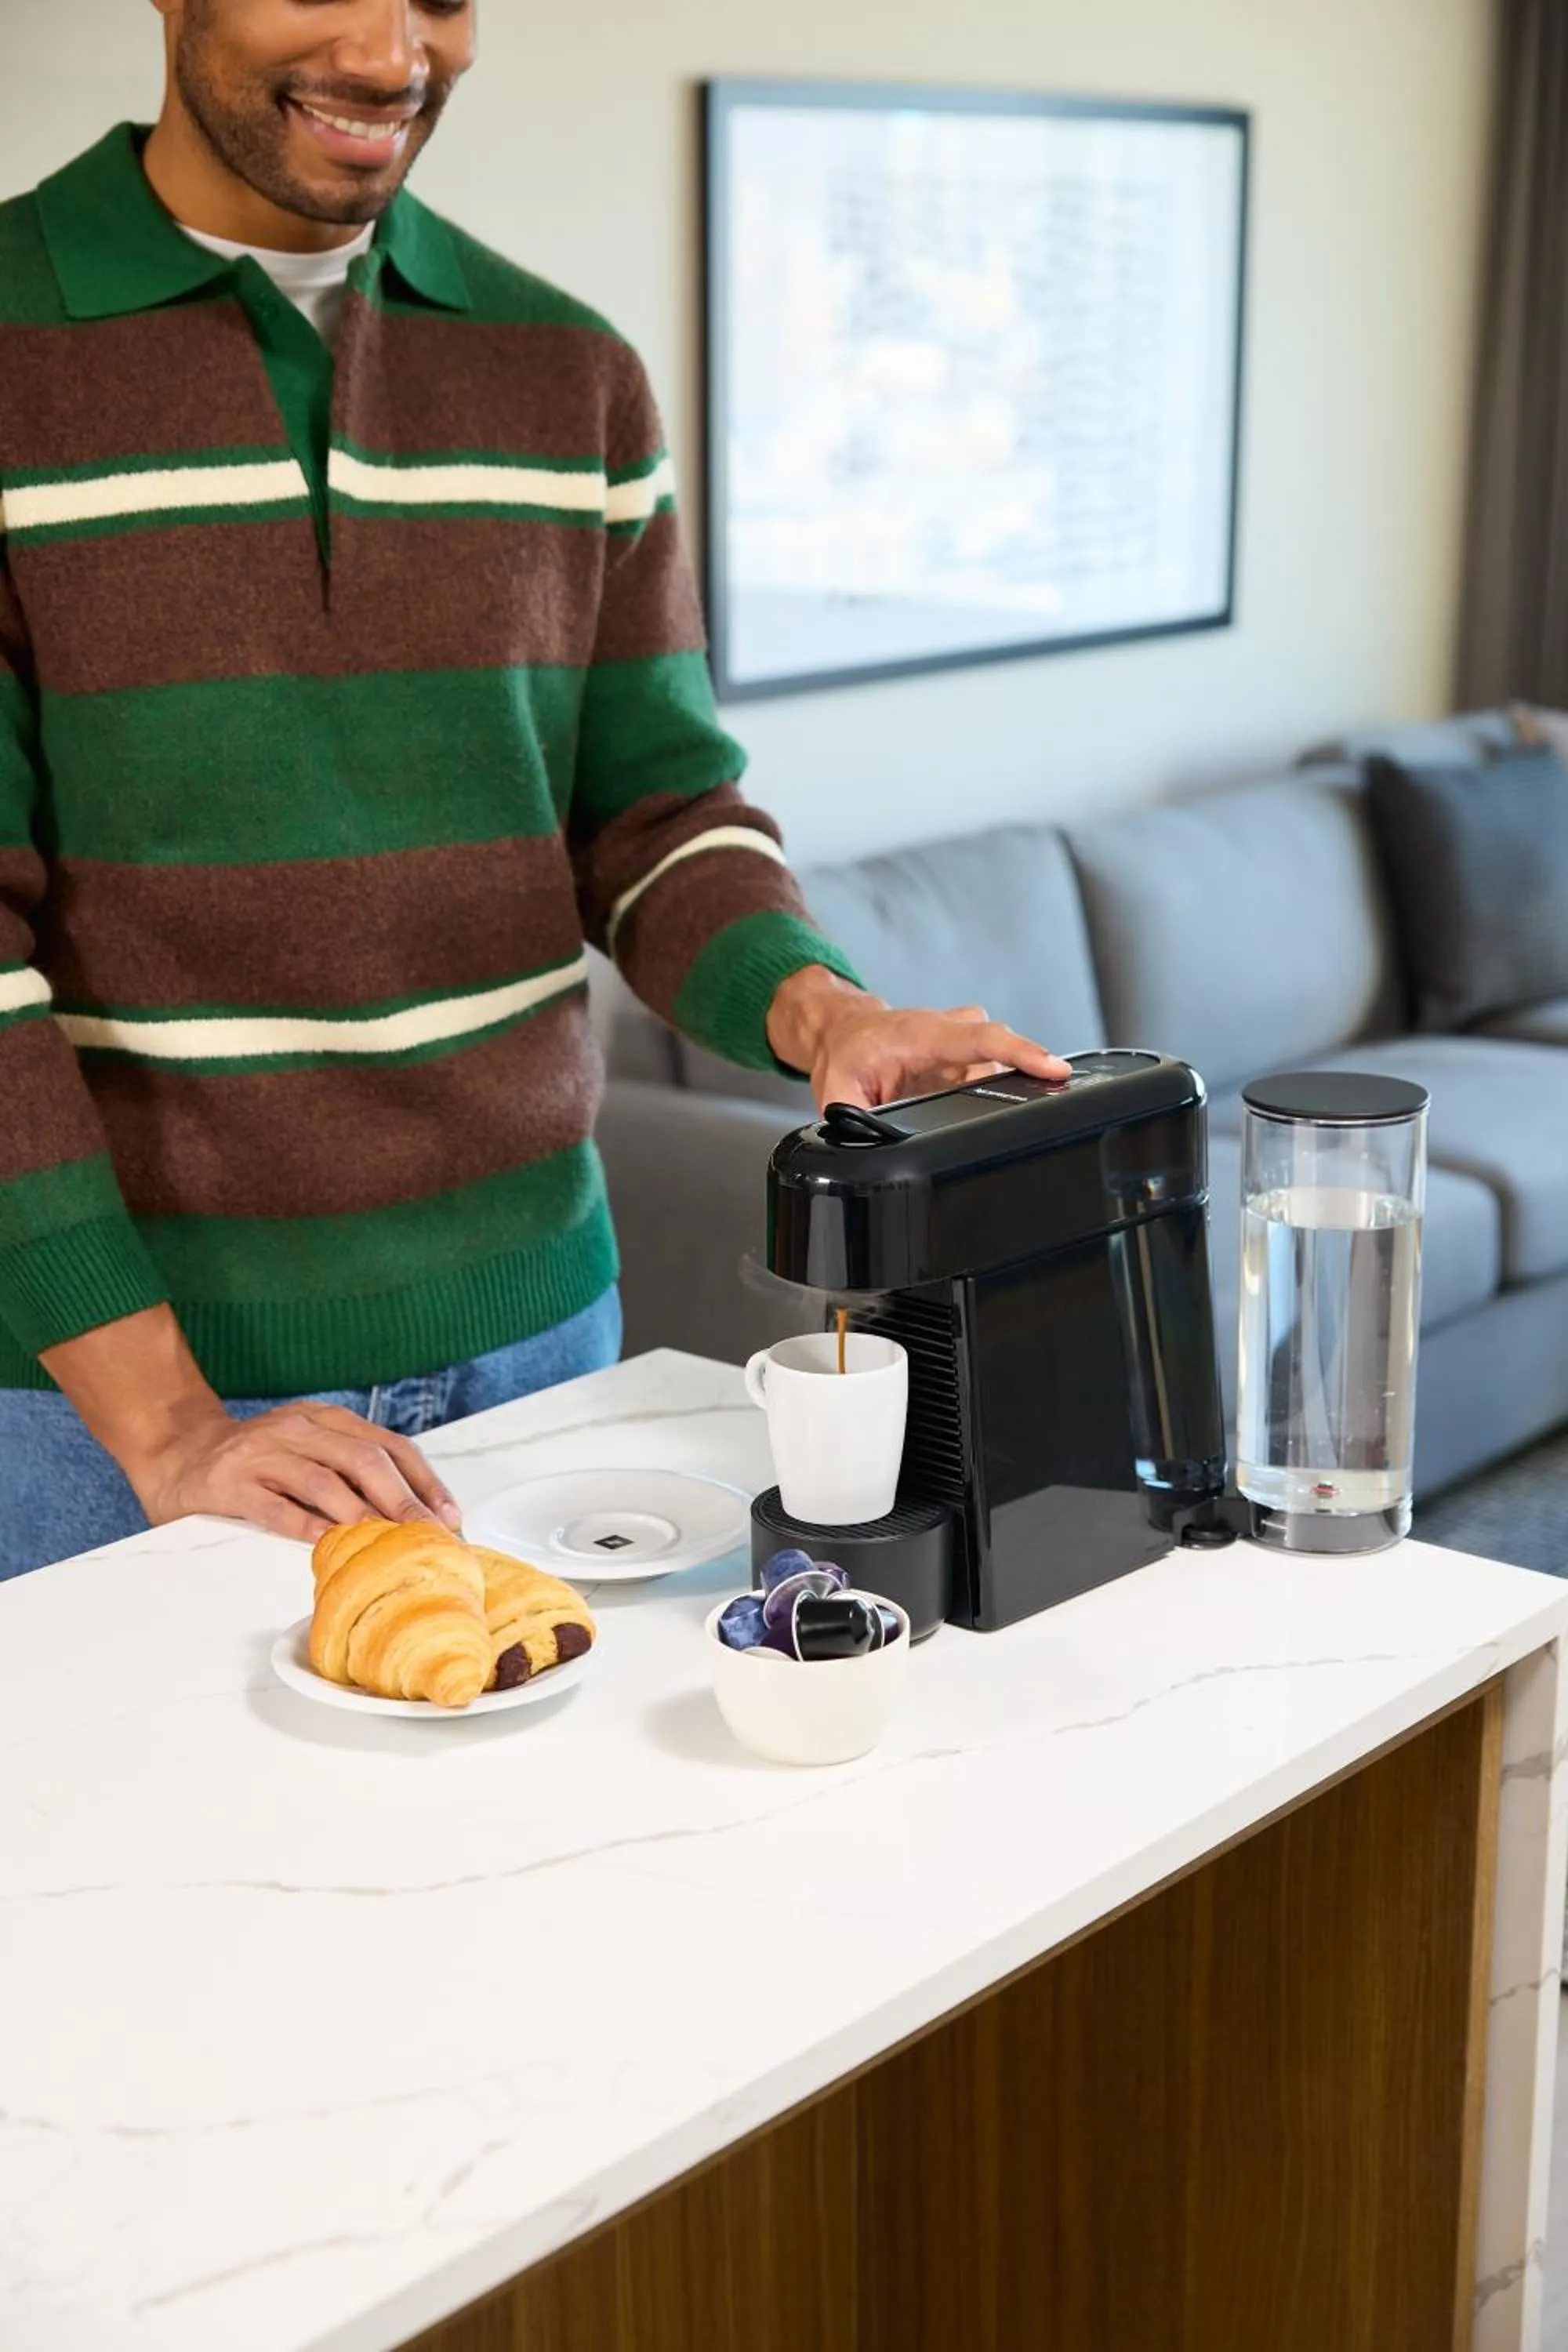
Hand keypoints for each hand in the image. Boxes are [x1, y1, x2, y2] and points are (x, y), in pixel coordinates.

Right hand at [127, 1399, 464, 1547]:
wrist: (177, 1451)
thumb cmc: (255, 1459)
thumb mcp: (307, 1447)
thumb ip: (350, 1466)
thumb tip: (415, 1512)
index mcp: (324, 1420)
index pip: (388, 1445)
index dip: (423, 1480)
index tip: (449, 1515)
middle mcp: (297, 1429)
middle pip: (363, 1461)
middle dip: (403, 1501)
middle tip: (428, 1536)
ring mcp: (262, 1454)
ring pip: (324, 1481)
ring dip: (363, 1515)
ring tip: (390, 1544)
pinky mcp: (230, 1483)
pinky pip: (275, 1506)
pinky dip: (306, 1525)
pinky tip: (329, 1545)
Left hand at [766, 967, 1071, 1110]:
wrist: (844, 1031)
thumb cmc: (845, 1054)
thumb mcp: (836, 1090)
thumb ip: (849, 1116)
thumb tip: (859, 1141)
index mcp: (923, 1036)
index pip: (982, 1038)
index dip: (1021, 1052)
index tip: (1053, 1069)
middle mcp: (949, 1033)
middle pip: (1000, 1054)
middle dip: (1022, 1080)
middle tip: (1041, 1103)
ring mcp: (961, 1043)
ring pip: (998, 1064)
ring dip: (1005, 1086)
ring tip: (1005, 1109)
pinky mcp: (966, 1055)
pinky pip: (993, 1068)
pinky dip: (998, 1087)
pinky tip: (995, 1105)